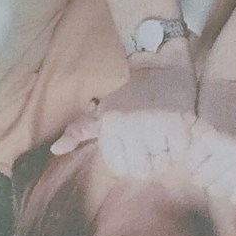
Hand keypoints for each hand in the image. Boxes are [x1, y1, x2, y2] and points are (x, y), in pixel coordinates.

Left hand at [52, 47, 198, 174]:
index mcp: (109, 125)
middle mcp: (128, 126)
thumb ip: (78, 131)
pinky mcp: (178, 125)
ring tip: (162, 131)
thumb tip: (55, 150)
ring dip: (165, 153)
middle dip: (148, 158)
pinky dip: (180, 147)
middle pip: (141, 170)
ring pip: (161, 164)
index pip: (119, 168)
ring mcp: (154, 126)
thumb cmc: (128, 94)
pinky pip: (180, 154)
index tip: (132, 141)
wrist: (158, 66)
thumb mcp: (101, 110)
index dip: (129, 158)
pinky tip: (175, 129)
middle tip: (149, 136)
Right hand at [191, 78, 235, 218]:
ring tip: (209, 155)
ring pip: (202, 178)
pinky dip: (191, 158)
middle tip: (221, 161)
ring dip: (201, 170)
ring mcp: (225, 144)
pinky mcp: (204, 133)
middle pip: (219, 189)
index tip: (235, 172)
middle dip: (217, 179)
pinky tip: (199, 147)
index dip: (234, 187)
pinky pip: (190, 161)